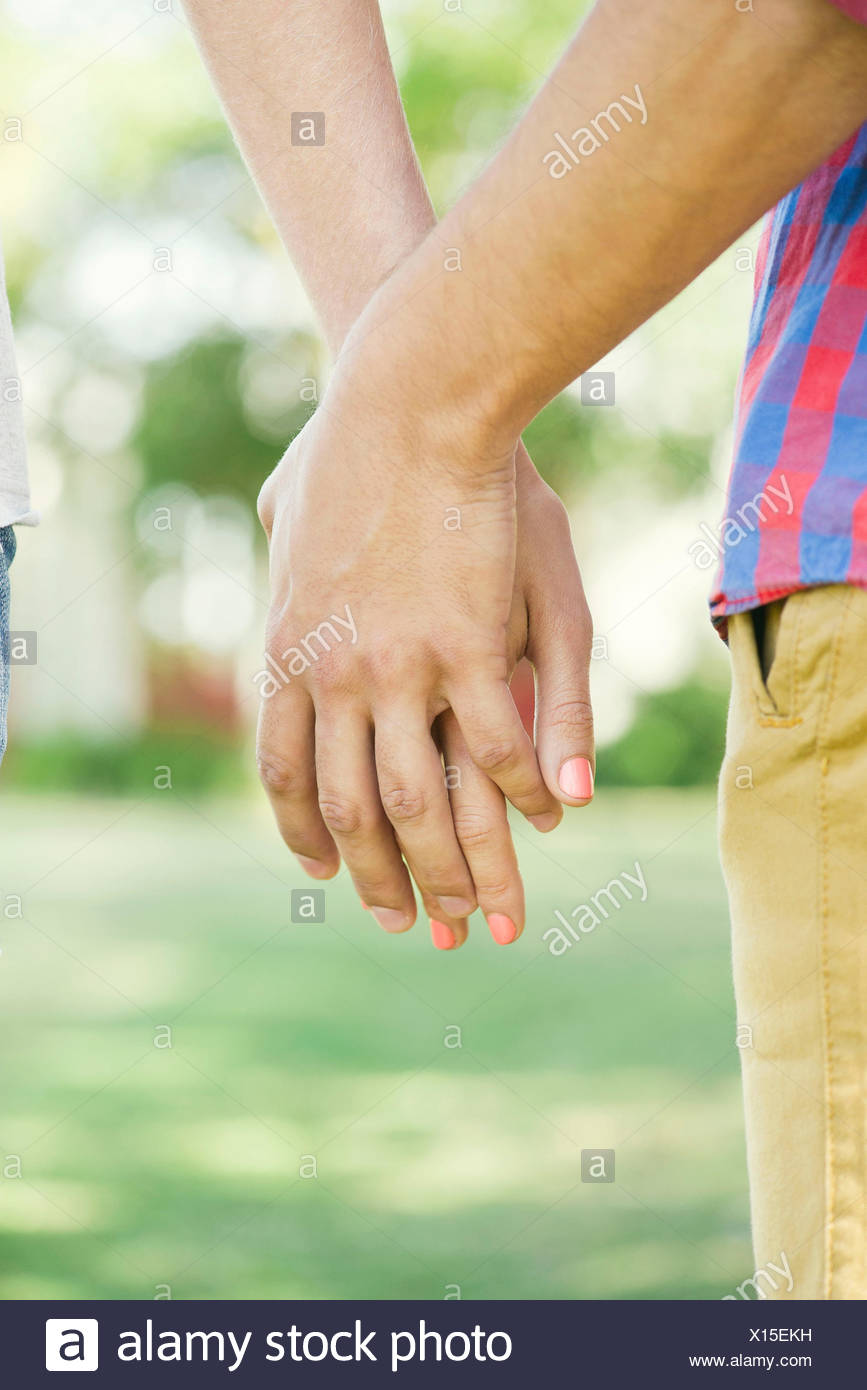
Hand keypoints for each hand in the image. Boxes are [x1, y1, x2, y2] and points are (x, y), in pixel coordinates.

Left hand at [256, 360, 593, 943]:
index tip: (325, 875)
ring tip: (483, 919)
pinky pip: (498, 745)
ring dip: (457, 869)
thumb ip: (283, 567)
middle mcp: (334, 676)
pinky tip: (548, 819)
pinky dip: (525, 790)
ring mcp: (400, 667)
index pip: (286, 774)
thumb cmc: (351, 447)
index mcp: (288, 652)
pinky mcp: (470, 646)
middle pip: (355, 809)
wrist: (408, 400)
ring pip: (422, 800)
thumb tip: (280, 599)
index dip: (308, 835)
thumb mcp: (289, 514)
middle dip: (386, 882)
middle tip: (412, 930)